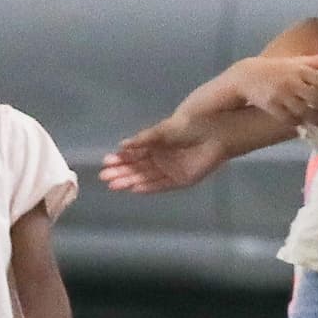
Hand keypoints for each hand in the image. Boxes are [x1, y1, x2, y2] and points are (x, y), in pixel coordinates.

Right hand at [100, 116, 228, 194]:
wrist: (213, 136)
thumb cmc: (188, 128)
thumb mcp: (163, 130)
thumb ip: (144, 139)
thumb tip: (122, 144)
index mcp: (155, 144)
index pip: (133, 154)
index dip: (120, 159)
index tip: (105, 162)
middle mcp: (160, 158)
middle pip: (136, 168)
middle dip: (120, 172)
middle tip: (104, 177)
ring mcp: (169, 170)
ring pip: (145, 177)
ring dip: (129, 181)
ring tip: (113, 185)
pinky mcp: (180, 180)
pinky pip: (159, 185)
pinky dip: (146, 187)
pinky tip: (133, 189)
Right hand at [231, 53, 317, 127]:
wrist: (247, 76)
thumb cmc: (277, 68)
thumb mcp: (297, 61)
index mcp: (301, 69)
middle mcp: (292, 81)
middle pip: (317, 98)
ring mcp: (281, 95)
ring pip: (305, 111)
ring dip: (317, 119)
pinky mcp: (271, 106)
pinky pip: (289, 119)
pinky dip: (299, 122)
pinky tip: (304, 122)